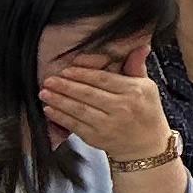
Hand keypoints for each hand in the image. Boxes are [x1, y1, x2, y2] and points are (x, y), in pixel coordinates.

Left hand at [44, 61, 177, 167]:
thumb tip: (141, 46)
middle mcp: (122, 107)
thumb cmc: (146, 113)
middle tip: (49, 80)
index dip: (82, 74)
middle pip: (88, 93)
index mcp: (134, 91)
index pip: (103, 79)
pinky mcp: (97, 138)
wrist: (147, 145)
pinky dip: (60, 117)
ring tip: (45, 93)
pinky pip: (75, 125)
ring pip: (78, 109)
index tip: (67, 70)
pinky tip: (50, 110)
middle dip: (65, 86)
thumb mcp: (147, 87)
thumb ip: (136, 67)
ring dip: (58, 100)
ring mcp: (108, 124)